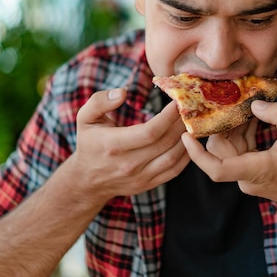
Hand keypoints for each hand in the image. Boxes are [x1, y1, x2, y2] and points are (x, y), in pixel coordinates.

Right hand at [73, 88, 188, 200]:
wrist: (87, 181)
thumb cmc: (89, 143)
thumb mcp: (85, 118)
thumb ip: (100, 101)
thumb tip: (123, 92)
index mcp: (114, 145)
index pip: (150, 131)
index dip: (168, 116)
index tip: (177, 102)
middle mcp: (129, 164)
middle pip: (165, 142)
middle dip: (181, 123)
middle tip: (190, 107)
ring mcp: (140, 177)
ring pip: (173, 157)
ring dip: (187, 138)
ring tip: (192, 121)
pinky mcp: (149, 184)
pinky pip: (175, 170)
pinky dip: (186, 155)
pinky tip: (189, 140)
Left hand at [183, 100, 276, 209]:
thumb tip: (255, 105)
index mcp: (256, 170)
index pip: (216, 169)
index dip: (197, 154)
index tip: (186, 136)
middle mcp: (246, 176)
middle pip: (219, 150)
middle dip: (220, 124)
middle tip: (226, 100)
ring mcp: (248, 176)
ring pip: (228, 148)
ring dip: (233, 126)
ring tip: (243, 104)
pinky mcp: (252, 172)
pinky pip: (239, 150)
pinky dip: (242, 132)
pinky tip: (252, 117)